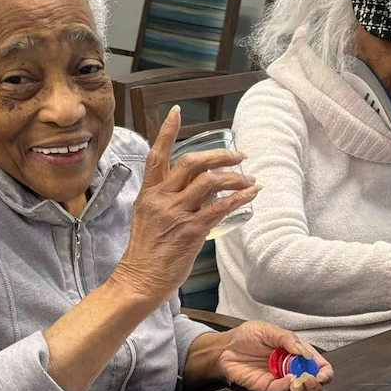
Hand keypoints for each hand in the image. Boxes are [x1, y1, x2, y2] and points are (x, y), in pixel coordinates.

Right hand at [114, 107, 257, 305]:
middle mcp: (162, 198)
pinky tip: (251, 195)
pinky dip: (239, 198)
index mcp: (149, 193)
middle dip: (220, 155)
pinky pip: (220, 207)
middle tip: (240, 156)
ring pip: (210, 182)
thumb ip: (166, 200)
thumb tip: (197, 191)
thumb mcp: (147, 217)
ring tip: (250, 179)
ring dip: (235, 177)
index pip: (157, 154)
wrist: (139, 279)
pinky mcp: (191, 230)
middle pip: (192, 162)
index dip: (168, 130)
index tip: (177, 111)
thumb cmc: (145, 252)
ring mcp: (176, 213)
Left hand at [217, 321, 332, 390]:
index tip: (322, 373)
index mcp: (298, 354)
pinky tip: (288, 381)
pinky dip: (287, 389)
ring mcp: (281, 381)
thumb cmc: (247, 336)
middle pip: (316, 387)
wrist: (225, 347)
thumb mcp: (269, 330)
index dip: (325, 373)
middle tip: (311, 379)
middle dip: (318, 386)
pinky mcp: (268, 388)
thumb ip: (288, 340)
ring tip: (300, 381)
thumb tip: (305, 352)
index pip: (320, 367)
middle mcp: (293, 370)